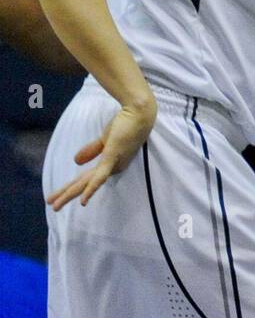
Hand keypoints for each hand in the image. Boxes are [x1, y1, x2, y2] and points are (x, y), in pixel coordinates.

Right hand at [47, 95, 156, 210]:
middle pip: (83, 184)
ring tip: (56, 206)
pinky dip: (91, 188)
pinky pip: (100, 176)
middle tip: (52, 207)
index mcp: (110, 165)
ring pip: (87, 183)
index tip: (57, 197)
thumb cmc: (126, 124)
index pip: (85, 179)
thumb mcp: (105, 139)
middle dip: (66, 195)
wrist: (139, 111)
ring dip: (71, 194)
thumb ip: (91, 151)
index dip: (70, 188)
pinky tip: (83, 201)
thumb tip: (76, 162)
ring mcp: (113, 164)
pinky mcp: (113, 156)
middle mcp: (112, 168)